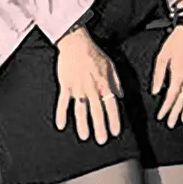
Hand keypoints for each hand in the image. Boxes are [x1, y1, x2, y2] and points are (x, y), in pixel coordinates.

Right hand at [55, 26, 122, 143]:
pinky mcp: (66, 86)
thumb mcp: (111, 66)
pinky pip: (63, 103)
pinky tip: (61, 125)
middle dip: (100, 128)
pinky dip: (61, 114)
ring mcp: (78, 89)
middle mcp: (92, 89)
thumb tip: (121, 96)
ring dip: (83, 125)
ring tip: (85, 137)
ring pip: (81, 111)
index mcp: (105, 85)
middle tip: (102, 140)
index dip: (114, 121)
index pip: (111, 107)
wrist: (76, 43)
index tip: (116, 132)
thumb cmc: (94, 53)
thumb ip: (117, 82)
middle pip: (97, 113)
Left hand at [152, 26, 182, 128]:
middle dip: (175, 113)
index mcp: (178, 74)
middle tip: (170, 123)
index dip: (166, 108)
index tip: (160, 115)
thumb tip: (154, 91)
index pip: (171, 96)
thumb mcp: (162, 57)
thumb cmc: (176, 42)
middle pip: (181, 99)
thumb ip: (158, 75)